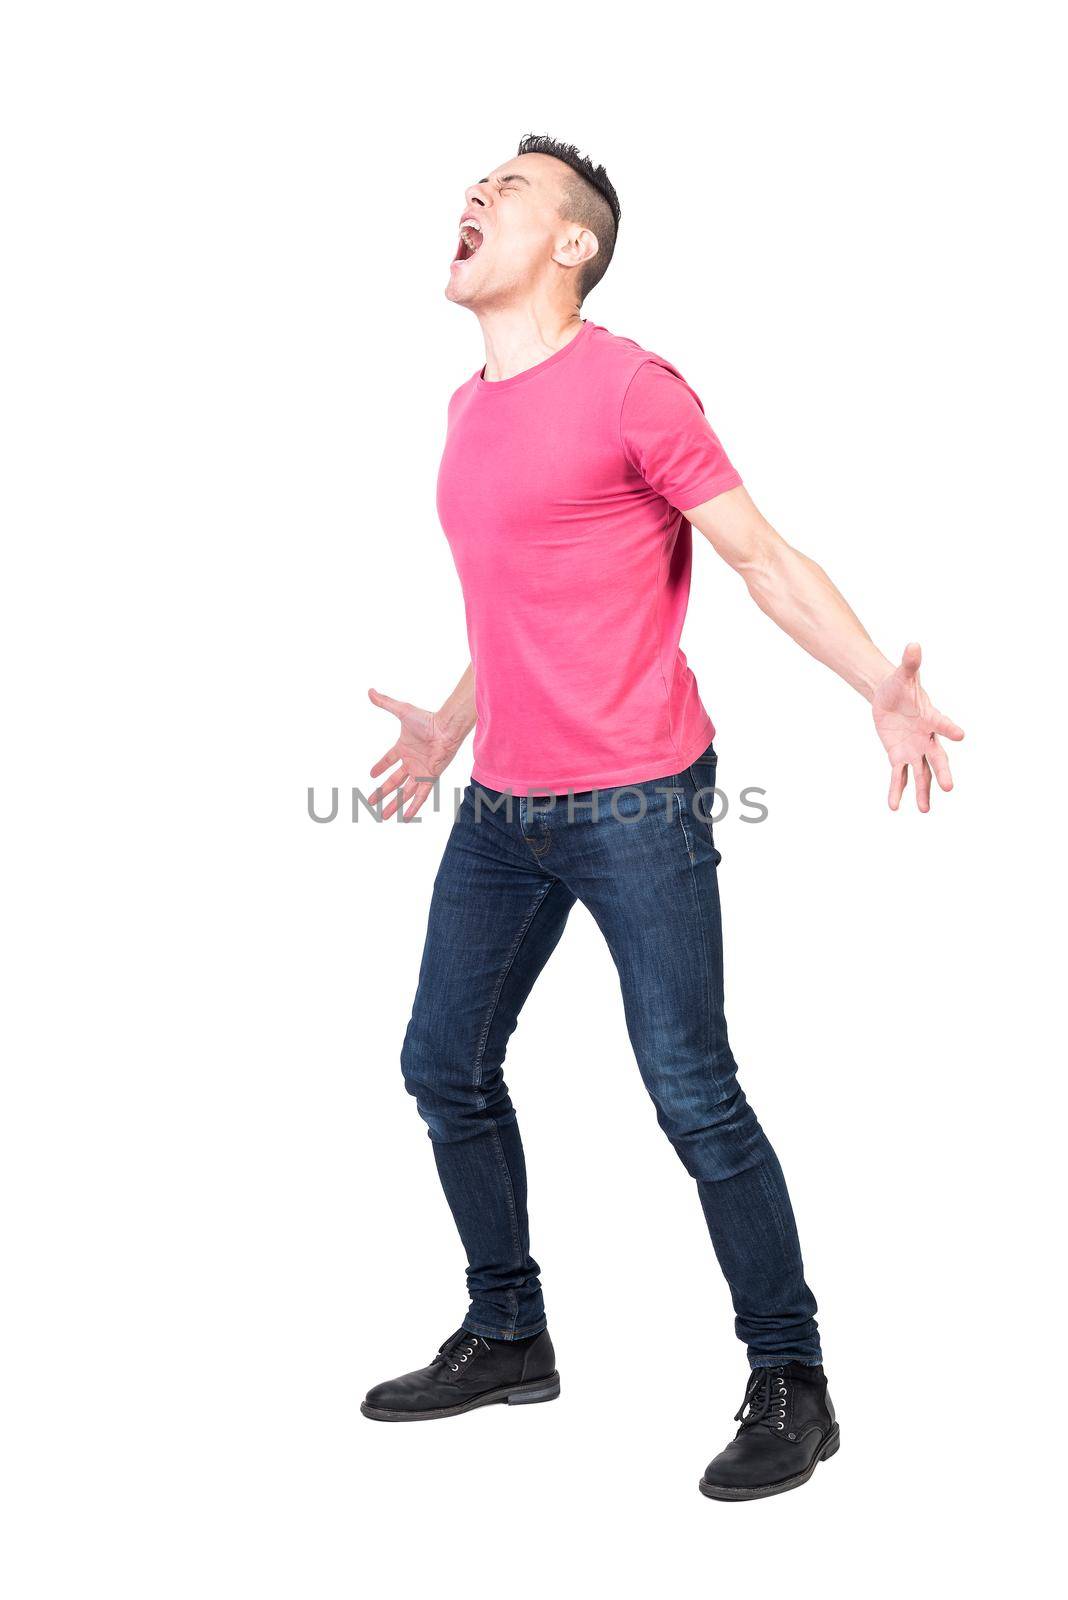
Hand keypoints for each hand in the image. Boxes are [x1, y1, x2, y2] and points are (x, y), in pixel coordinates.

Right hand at [367, 688, 462, 820]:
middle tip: (370, 802)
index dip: (380, 767)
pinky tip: (406, 816)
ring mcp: (420, 771)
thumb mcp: (402, 711)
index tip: (371, 774)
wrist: (446, 728)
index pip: (388, 760)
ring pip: (404, 792)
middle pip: (393, 781)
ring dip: (394, 804)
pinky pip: (420, 795)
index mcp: (404, 748)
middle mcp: (411, 762)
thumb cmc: (427, 719)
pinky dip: (413, 806)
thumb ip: (385, 703)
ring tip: (384, 816)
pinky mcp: (429, 777)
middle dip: (382, 792)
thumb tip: (370, 691)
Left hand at [872, 643, 963, 811]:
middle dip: (941, 772)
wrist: (889, 696)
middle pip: (936, 757)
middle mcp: (926, 737)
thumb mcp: (902, 674)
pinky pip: (899, 775)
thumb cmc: (900, 685)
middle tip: (949, 787)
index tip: (961, 735)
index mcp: (930, 717)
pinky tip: (893, 806)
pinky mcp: (898, 755)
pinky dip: (896, 790)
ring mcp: (913, 749)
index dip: (950, 728)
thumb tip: (913, 644)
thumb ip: (909, 663)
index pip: (942, 724)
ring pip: (920, 773)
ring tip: (924, 810)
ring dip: (922, 791)